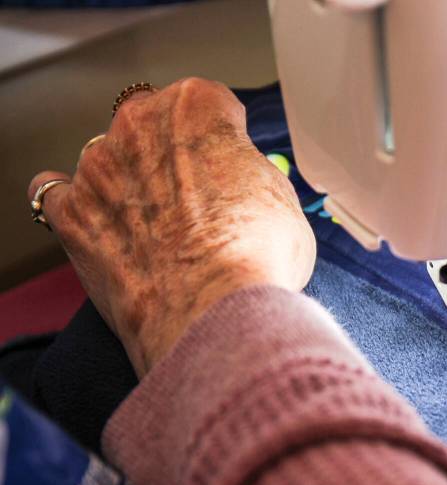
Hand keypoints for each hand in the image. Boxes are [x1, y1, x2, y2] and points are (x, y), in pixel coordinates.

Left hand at [28, 78, 314, 376]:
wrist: (216, 311)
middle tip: (200, 196)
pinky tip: (99, 221)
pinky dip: (76, 204)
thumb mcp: (281, 196)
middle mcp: (138, 125)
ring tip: (160, 225)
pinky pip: (55, 193)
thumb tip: (239, 177)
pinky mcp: (72, 216)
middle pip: (152, 122)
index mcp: (195, 107)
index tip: (232, 161)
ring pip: (108, 157)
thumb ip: (250, 171)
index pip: (207, 101)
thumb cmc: (257, 255)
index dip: (224, 135)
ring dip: (129, 181)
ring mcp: (97, 170)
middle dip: (172, 152)